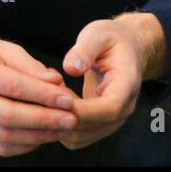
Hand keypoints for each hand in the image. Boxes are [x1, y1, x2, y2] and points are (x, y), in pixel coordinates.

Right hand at [0, 29, 79, 157]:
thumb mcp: (2, 47)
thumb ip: (29, 65)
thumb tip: (56, 83)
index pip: (13, 86)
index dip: (43, 95)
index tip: (68, 99)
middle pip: (8, 116)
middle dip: (44, 120)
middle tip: (72, 119)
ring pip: (4, 136)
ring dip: (38, 136)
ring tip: (63, 129)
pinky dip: (24, 145)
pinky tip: (43, 136)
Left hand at [57, 13, 165, 150]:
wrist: (127, 49)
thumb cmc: (112, 39)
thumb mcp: (98, 34)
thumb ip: (85, 49)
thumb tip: (71, 69)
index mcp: (127, 84)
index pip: (109, 108)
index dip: (82, 109)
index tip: (58, 98)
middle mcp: (124, 108)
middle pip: (92, 128)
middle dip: (62, 116)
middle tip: (43, 95)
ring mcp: (113, 120)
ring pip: (80, 138)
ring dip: (58, 123)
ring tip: (49, 97)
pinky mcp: (99, 125)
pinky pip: (76, 137)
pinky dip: (59, 126)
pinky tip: (54, 104)